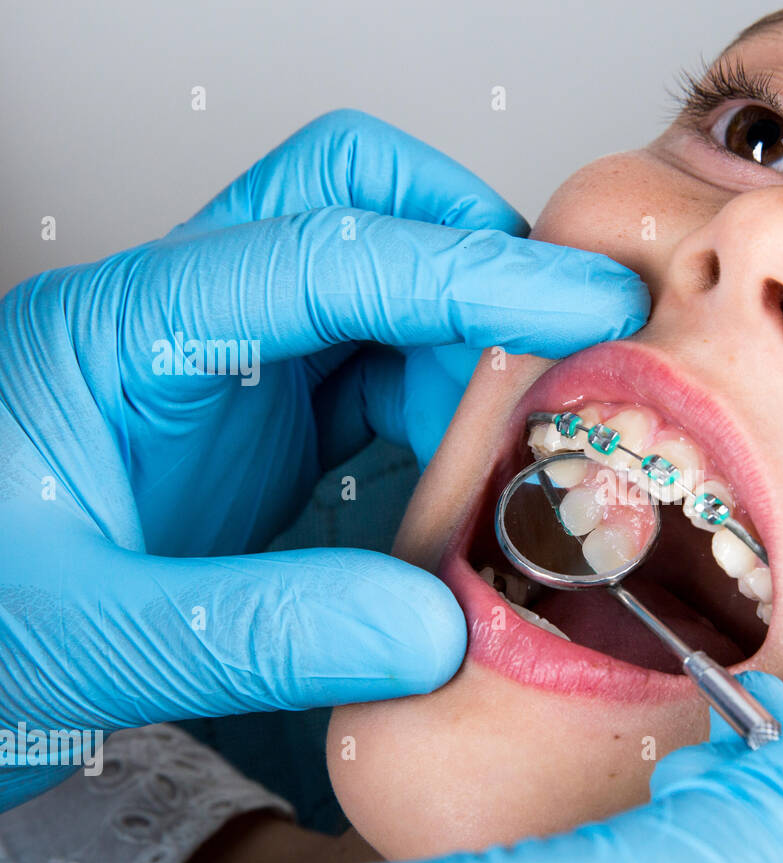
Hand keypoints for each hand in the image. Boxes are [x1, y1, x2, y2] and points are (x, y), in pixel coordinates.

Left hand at [0, 109, 648, 808]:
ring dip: (474, 343)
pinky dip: (451, 406)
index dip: (470, 270)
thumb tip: (436, 628)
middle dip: (475, 253)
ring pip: (387, 285)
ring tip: (521, 444)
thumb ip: (265, 634)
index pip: (323, 248)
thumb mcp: (92, 639)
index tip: (587, 305)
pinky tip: (471, 473)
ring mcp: (234, 362)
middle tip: (567, 343)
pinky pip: (384, 371)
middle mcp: (190, 318)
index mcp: (128, 331)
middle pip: (356, 200)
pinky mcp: (267, 418)